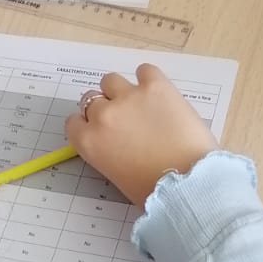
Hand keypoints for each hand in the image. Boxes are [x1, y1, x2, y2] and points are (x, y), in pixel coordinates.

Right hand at [65, 65, 215, 207]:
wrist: (188, 182)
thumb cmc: (154, 191)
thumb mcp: (117, 177)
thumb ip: (107, 153)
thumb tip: (115, 142)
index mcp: (90, 142)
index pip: (74, 122)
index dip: (88, 125)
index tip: (100, 129)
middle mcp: (103, 115)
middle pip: (92, 99)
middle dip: (106, 109)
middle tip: (124, 120)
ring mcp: (129, 97)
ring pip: (111, 80)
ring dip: (121, 91)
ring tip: (140, 103)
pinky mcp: (155, 85)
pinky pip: (145, 70)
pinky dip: (149, 79)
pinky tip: (158, 92)